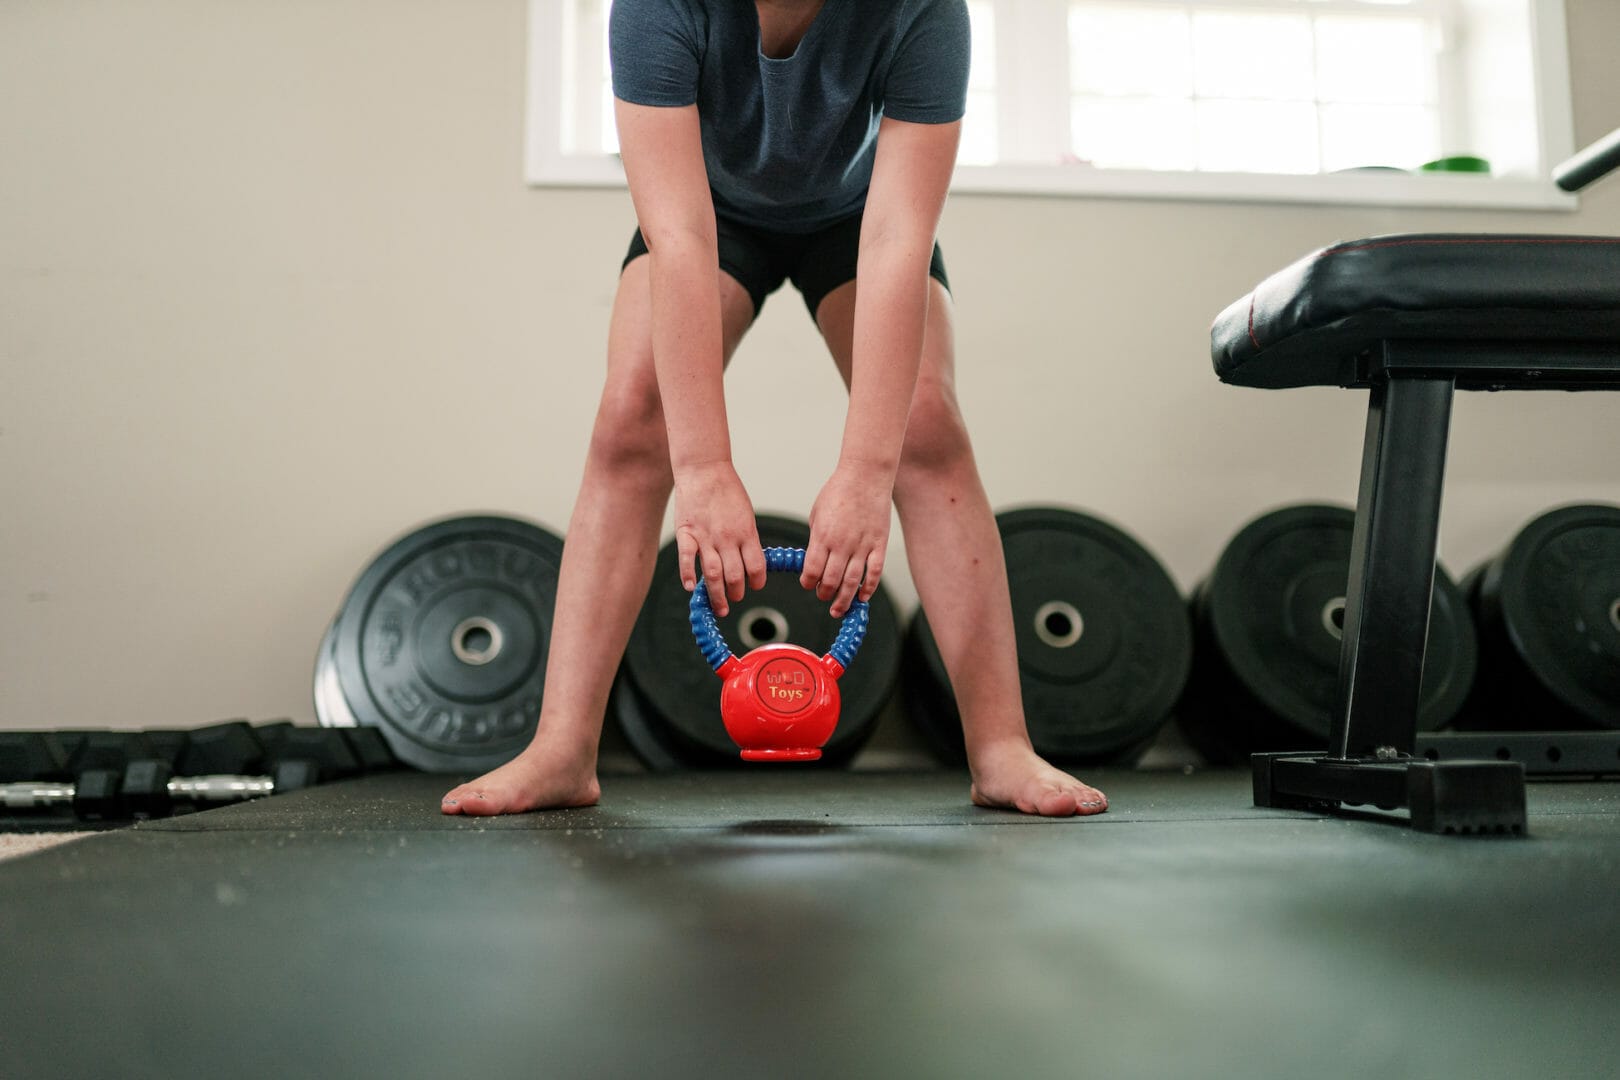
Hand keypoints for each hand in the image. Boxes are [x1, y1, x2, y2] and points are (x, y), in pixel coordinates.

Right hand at [672, 461, 766, 616]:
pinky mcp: (687, 532)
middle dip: (736, 593)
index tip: (754, 586)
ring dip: (717, 595)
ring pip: (713, 573)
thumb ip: (747, 538)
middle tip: (735, 599)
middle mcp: (728, 538)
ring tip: (720, 607)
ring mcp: (706, 536)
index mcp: (746, 532)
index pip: (756, 567)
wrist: (704, 469)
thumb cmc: (727, 490)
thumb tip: (750, 561)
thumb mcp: (746, 514)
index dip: (756, 582)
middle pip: (735, 576)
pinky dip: (688, 575)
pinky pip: (687, 559)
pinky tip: (690, 588)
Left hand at [801, 462, 893, 617]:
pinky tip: (863, 597)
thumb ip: (816, 538)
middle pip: (831, 580)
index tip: (808, 585)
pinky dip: (869, 588)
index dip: (808, 583)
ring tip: (839, 609)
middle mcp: (842, 544)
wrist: (865, 476)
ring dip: (844, 599)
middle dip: (825, 594)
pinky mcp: (879, 544)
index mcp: (822, 536)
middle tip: (823, 598)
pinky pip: (874, 573)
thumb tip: (814, 558)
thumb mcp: (817, 513)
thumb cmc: (839, 491)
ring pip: (852, 582)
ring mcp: (862, 545)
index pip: (812, 570)